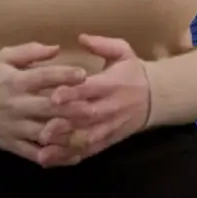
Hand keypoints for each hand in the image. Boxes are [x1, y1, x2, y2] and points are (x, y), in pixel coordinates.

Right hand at [0, 42, 93, 166]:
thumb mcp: (5, 57)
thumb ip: (30, 51)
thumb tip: (56, 48)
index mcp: (16, 81)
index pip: (42, 77)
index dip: (63, 75)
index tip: (84, 74)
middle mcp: (17, 105)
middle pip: (48, 107)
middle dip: (72, 107)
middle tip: (94, 106)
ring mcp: (16, 128)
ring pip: (45, 133)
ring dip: (67, 133)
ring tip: (88, 132)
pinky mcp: (14, 145)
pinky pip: (36, 154)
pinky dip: (56, 157)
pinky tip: (74, 155)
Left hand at [37, 34, 150, 165]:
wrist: (155, 97)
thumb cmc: (132, 70)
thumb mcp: (122, 50)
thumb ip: (102, 44)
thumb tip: (81, 37)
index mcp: (111, 83)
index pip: (90, 90)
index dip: (72, 93)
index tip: (54, 97)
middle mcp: (110, 107)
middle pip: (86, 117)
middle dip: (64, 124)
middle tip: (42, 130)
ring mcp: (109, 126)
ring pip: (86, 138)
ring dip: (65, 145)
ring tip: (43, 151)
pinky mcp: (108, 140)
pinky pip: (90, 150)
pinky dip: (71, 156)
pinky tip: (53, 160)